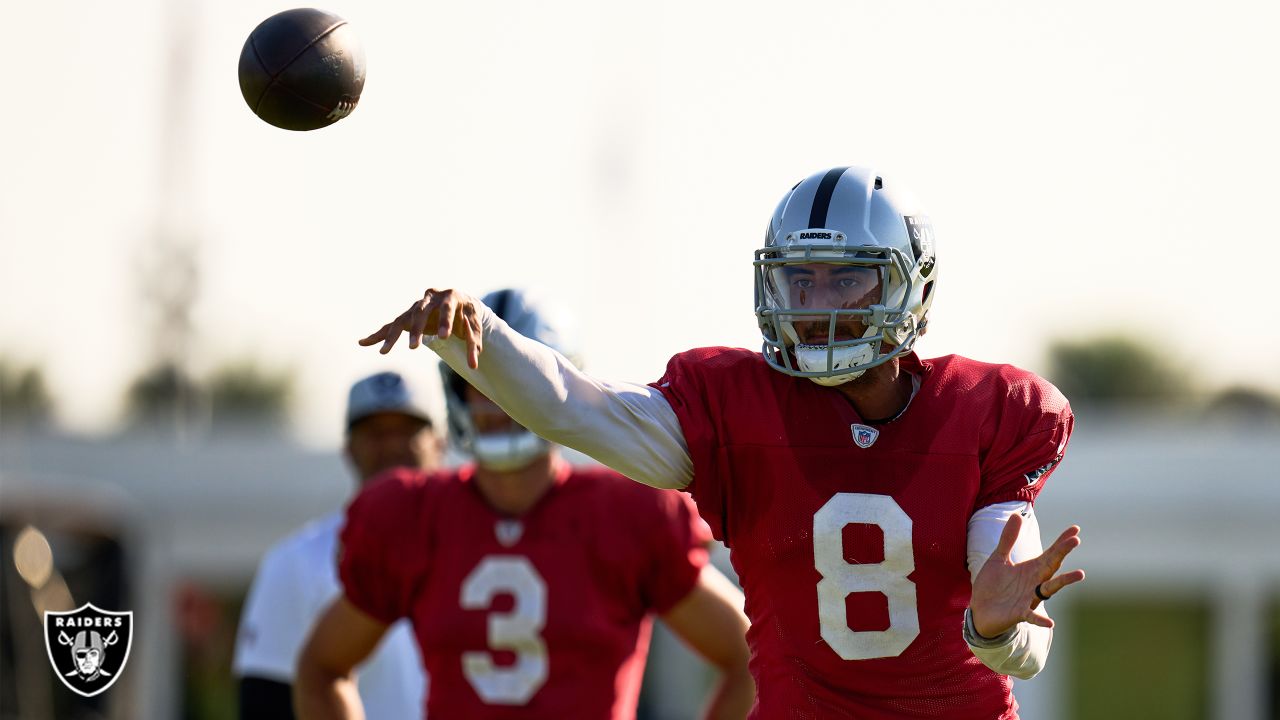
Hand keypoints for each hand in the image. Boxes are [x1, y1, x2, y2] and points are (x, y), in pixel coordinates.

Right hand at [358, 288, 483, 368]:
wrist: (458, 301)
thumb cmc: (467, 314)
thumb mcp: (474, 327)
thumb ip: (473, 345)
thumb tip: (473, 366)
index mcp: (449, 296)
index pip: (447, 309)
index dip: (445, 322)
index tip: (444, 336)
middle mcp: (429, 298)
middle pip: (420, 313)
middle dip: (417, 330)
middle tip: (414, 347)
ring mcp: (416, 307)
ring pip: (402, 320)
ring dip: (393, 337)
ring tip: (384, 352)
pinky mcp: (407, 317)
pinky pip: (391, 326)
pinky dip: (379, 335)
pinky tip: (362, 342)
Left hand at [970, 513, 1084, 638]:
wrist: (980, 610)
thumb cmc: (992, 584)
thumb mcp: (998, 558)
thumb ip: (1008, 539)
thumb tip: (1017, 515)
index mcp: (1030, 569)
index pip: (1050, 553)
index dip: (1061, 541)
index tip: (1075, 529)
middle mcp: (1034, 582)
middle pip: (1052, 565)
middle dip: (1062, 553)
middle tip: (1075, 540)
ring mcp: (1029, 598)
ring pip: (1049, 589)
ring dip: (1064, 581)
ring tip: (1080, 574)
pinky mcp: (1019, 613)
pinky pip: (1032, 616)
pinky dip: (1040, 619)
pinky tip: (1050, 623)